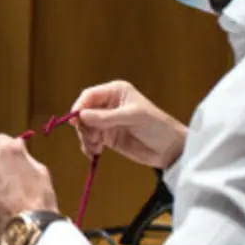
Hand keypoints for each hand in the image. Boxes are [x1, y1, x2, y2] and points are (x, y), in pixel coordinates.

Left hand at [0, 135, 58, 237]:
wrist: (28, 225)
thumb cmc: (40, 199)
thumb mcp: (40, 171)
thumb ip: (24, 156)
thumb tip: (17, 146)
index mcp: (8, 149)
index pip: (0, 139)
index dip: (5, 150)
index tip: (8, 158)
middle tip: (5, 179)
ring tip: (1, 195)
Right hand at [70, 80, 187, 168]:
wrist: (169, 149)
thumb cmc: (157, 126)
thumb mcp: (132, 117)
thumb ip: (106, 117)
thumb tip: (81, 115)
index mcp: (115, 92)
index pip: (89, 95)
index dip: (80, 106)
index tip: (75, 121)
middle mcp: (108, 104)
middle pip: (83, 112)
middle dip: (84, 126)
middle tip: (94, 138)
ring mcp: (106, 121)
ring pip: (84, 127)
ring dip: (86, 138)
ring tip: (96, 148)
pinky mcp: (107, 136)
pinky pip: (89, 140)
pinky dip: (89, 147)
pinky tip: (95, 153)